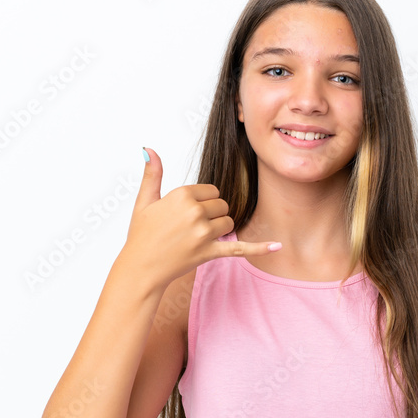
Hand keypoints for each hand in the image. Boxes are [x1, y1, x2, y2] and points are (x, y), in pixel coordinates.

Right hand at [121, 147, 279, 287]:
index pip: (211, 190)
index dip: (202, 201)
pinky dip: (259, 248)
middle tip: (190, 226)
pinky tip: (277, 246)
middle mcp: (195, 212)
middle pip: (222, 204)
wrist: (140, 269)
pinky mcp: (210, 252)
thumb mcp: (144, 201)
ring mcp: (204, 233)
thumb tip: (149, 149)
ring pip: (229, 222)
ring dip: (220, 228)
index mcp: (182, 195)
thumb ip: (152, 174)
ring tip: (197, 237)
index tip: (186, 212)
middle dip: (212, 214)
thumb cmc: (141, 235)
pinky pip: (240, 248)